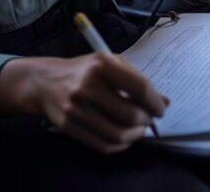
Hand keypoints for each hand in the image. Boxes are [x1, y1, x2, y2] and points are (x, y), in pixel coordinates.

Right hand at [0, 53, 167, 153]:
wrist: (45, 81)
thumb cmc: (84, 70)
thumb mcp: (109, 63)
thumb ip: (136, 80)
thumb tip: (164, 101)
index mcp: (102, 65)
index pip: (139, 88)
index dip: (155, 102)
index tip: (161, 108)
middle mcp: (88, 86)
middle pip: (130, 115)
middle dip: (146, 120)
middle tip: (149, 119)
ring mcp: (76, 108)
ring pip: (117, 134)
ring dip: (135, 135)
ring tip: (138, 128)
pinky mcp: (69, 126)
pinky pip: (102, 145)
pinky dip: (120, 145)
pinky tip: (124, 137)